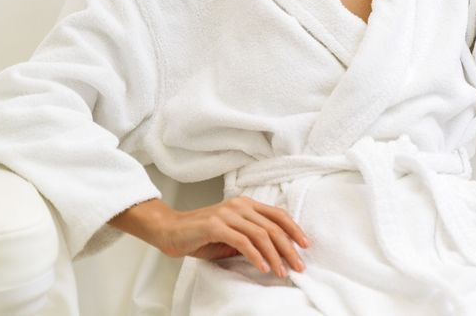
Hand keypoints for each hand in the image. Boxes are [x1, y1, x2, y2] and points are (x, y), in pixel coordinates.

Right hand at [152, 196, 309, 276]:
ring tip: (282, 271)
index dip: (294, 229)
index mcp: (246, 204)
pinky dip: (256, 256)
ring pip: (261, 234)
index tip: (305, 245)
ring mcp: (228, 214)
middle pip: (273, 226)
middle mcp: (240, 205)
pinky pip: (243, 241)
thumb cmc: (200, 234)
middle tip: (299, 265)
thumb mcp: (231, 235)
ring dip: (275, 255)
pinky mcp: (216, 225)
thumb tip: (275, 252)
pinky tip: (263, 267)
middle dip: (289, 248)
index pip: (278, 215)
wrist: (170, 231)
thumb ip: (251, 238)